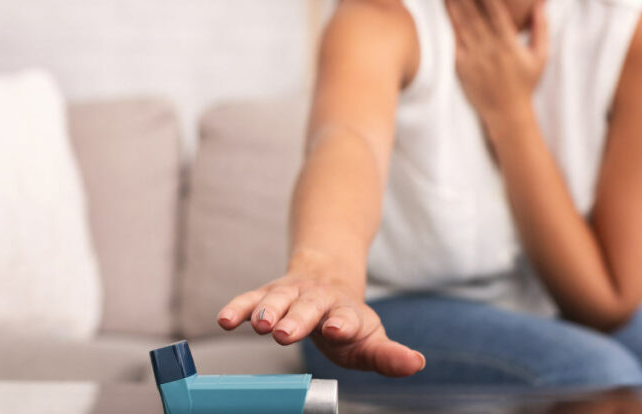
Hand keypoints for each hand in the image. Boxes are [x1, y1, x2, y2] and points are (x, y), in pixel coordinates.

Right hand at [216, 270, 425, 376]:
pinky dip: (238, 308)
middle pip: (308, 307)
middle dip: (296, 319)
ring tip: (259, 325)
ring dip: (267, 311)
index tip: (338, 330)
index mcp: (347, 313)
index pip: (346, 317)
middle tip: (283, 333)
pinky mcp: (268, 293)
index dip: (342, 324)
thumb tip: (417, 363)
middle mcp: (319, 299)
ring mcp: (292, 294)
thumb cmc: (349, 322)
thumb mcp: (370, 339)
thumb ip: (388, 356)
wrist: (329, 277)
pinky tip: (224, 320)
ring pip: (278, 299)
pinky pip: (250, 299)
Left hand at [442, 0, 548, 128]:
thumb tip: (540, 0)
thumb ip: (542, 26)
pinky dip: (445, 22)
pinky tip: (440, 7)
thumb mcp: (541, 55)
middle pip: (471, 9)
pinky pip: (451, 40)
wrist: (507, 113)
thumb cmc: (525, 83)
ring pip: (458, 22)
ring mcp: (473, 57)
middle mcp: (489, 47)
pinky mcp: (460, 66)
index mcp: (509, 42)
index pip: (493, 7)